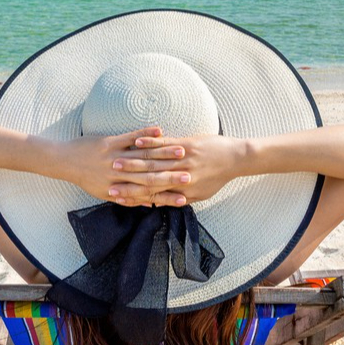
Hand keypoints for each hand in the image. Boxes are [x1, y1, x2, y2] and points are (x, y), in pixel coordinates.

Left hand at [54, 127, 177, 206]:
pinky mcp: (109, 143)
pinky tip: (160, 130)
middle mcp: (118, 176)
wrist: (64, 162)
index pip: (148, 195)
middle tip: (192, 175)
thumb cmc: (86, 178)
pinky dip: (145, 134)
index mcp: (119, 190)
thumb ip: (127, 198)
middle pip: (150, 177)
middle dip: (172, 176)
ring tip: (183, 150)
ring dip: (164, 152)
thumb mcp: (106, 193)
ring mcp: (114, 158)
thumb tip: (147, 203)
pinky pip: (130, 137)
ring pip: (143, 157)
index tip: (186, 197)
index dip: (167, 197)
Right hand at [111, 132, 247, 205]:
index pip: (150, 193)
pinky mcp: (187, 144)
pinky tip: (137, 141)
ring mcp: (183, 159)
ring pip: (154, 160)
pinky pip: (165, 143)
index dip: (131, 194)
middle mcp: (181, 175)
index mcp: (182, 190)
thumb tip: (160, 203)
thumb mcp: (200, 194)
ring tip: (114, 159)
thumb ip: (181, 198)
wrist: (236, 159)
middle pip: (148, 177)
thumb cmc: (217, 178)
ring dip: (132, 160)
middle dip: (125, 177)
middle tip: (107, 178)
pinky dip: (150, 142)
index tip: (113, 194)